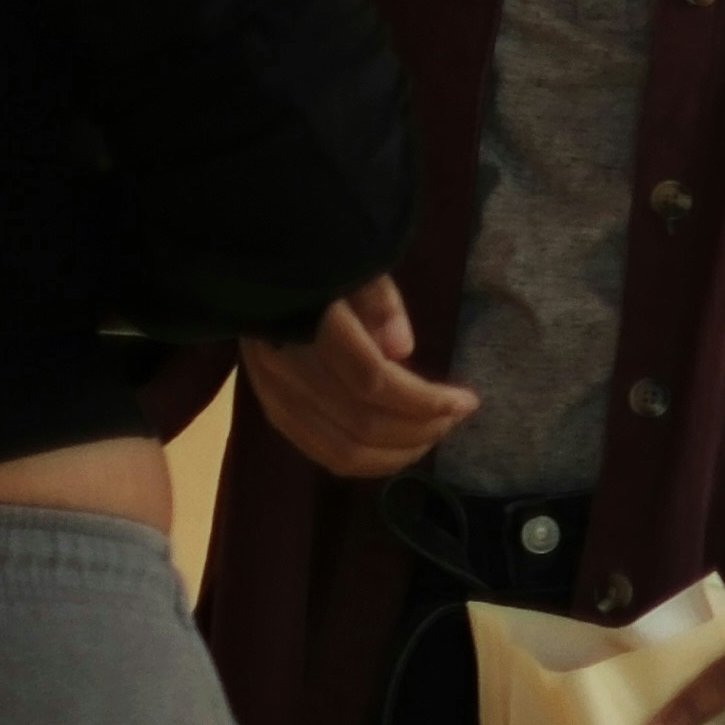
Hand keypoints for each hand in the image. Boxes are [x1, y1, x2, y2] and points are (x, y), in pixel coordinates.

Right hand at [243, 276, 475, 483]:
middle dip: (419, 430)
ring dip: (397, 454)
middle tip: (454, 418)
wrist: (256, 271)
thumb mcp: (351, 263)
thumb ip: (378, 301)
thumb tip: (402, 350)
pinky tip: (398, 449)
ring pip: (341, 450)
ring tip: (433, 434)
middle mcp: (285, 368)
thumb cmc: (314, 263)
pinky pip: (321, 452)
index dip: (425, 400)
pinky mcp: (271, 410)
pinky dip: (367, 460)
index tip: (467, 401)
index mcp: (307, 326)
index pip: (372, 381)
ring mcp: (272, 395)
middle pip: (361, 424)